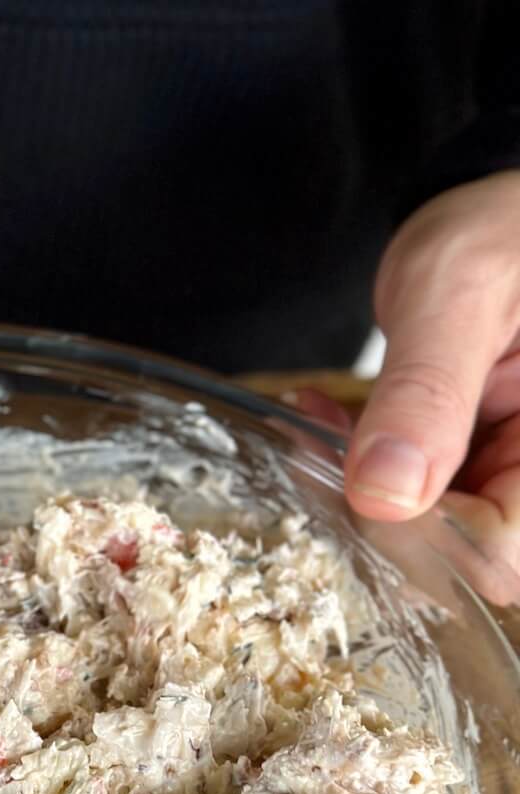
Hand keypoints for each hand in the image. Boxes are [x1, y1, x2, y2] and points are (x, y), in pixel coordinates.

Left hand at [345, 171, 519, 597]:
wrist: (497, 208)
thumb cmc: (501, 224)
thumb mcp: (456, 292)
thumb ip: (424, 393)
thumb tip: (385, 496)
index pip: (498, 554)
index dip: (421, 543)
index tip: (353, 491)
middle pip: (465, 560)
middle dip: (377, 522)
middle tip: (319, 455)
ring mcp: (507, 473)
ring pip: (430, 537)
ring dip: (359, 497)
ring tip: (319, 430)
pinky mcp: (477, 468)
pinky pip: (416, 501)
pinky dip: (363, 471)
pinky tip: (329, 425)